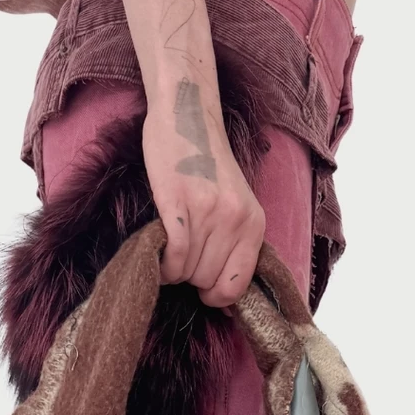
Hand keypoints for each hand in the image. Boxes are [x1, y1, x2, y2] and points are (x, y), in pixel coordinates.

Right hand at [142, 78, 264, 307]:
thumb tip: (223, 297)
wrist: (187, 117)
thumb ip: (235, 243)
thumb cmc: (207, 166)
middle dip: (191, 279)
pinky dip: (163, 266)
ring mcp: (209, 212)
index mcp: (255, 224)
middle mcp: (236, 220)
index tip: (202, 288)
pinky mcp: (180, 203)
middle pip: (208, 281)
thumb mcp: (236, 205)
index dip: (216, 296)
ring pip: (189, 272)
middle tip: (183, 257)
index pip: (237, 286)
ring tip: (170, 249)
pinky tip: (159, 255)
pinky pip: (174, 256)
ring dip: (173, 270)